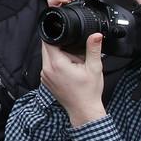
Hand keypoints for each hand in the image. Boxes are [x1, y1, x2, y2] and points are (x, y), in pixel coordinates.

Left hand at [39, 0, 106, 125]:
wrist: (84, 111)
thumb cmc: (89, 92)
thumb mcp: (94, 68)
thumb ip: (93, 49)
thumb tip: (96, 35)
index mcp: (56, 64)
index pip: (48, 40)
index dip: (55, 32)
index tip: (64, 29)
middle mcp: (46, 69)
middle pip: (46, 47)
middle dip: (58, 42)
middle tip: (73, 45)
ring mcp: (44, 75)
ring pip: (47, 56)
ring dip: (58, 52)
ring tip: (73, 58)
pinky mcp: (46, 80)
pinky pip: (48, 65)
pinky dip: (57, 62)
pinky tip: (70, 67)